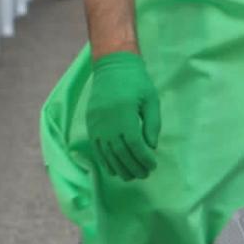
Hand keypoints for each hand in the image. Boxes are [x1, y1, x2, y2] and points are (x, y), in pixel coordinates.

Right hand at [86, 51, 161, 180]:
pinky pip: (96, 147)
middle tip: (144, 175)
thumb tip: (151, 147)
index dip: (143, 157)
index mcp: (124, 113)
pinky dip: (105, 161)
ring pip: (106, 152)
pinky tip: (114, 170)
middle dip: (133, 166)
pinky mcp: (90, 124)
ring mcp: (96, 123)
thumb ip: (152, 124)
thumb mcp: (151, 100)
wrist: (113, 67)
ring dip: (119, 167)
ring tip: (131, 176)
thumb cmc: (137, 82)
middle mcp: (107, 120)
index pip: (133, 143)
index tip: (153, 166)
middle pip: (119, 151)